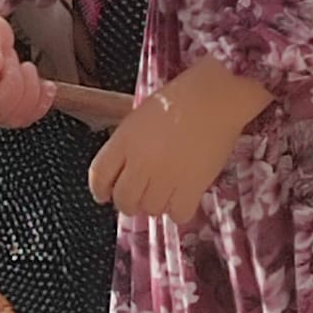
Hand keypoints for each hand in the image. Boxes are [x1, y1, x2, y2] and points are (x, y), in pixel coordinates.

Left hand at [88, 57, 272, 221]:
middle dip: (129, 203)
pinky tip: (183, 198)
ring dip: (156, 205)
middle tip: (139, 198)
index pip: (98, 176)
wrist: (214, 98)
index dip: (99, 190)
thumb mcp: (139, 118)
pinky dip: (179, 210)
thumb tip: (122, 172)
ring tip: (166, 192)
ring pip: (150, 209)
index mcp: (123, 141)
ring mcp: (165, 177)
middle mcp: (140, 162)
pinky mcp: (192, 187)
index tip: (104, 195)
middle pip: (123, 199)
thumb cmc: (178, 100)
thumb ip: (127, 145)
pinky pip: (178, 214)